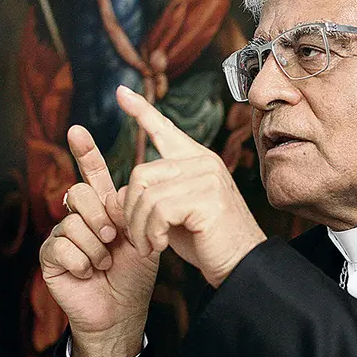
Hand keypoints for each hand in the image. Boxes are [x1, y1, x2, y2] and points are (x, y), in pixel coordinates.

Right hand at [39, 125, 158, 356]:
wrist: (123, 310)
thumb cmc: (135, 274)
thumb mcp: (141, 237)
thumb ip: (131, 212)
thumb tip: (120, 192)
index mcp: (102, 207)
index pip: (92, 173)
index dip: (85, 152)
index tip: (77, 130)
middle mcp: (79, 216)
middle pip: (80, 193)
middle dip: (101, 217)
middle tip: (113, 239)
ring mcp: (61, 235)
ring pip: (72, 221)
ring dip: (96, 247)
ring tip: (105, 262)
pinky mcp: (49, 256)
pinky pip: (61, 246)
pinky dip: (82, 262)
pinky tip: (89, 273)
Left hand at [117, 85, 266, 285]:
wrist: (240, 264)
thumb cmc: (207, 243)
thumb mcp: (173, 215)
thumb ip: (152, 197)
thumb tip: (116, 193)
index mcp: (197, 161)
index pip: (165, 129)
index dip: (141, 111)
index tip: (121, 92)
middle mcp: (203, 162)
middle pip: (140, 172)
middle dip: (130, 210)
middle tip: (137, 237)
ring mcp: (207, 178)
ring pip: (146, 194)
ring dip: (139, 227)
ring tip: (149, 246)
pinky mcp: (206, 198)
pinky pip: (158, 211)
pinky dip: (151, 233)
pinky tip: (159, 246)